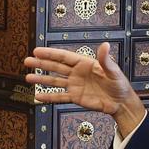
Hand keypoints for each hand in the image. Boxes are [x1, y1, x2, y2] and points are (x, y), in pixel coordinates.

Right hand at [24, 44, 145, 137]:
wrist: (120, 102)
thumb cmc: (119, 84)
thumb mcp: (113, 71)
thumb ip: (105, 59)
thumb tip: (105, 45)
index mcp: (84, 63)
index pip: (64, 57)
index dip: (50, 54)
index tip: (37, 51)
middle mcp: (77, 73)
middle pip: (55, 67)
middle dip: (41, 64)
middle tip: (27, 61)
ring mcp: (74, 85)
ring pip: (54, 81)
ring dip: (41, 79)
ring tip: (28, 77)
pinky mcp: (75, 97)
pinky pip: (59, 97)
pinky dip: (48, 96)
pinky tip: (37, 96)